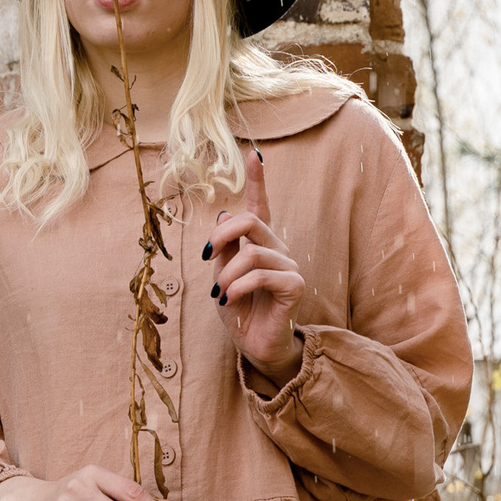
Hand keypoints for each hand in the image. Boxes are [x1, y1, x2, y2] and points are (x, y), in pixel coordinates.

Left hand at [208, 152, 303, 384]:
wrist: (254, 345)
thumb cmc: (239, 311)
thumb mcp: (221, 276)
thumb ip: (224, 248)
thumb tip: (225, 215)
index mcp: (260, 244)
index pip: (262, 206)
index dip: (258, 180)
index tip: (253, 154)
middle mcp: (278, 249)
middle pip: (251, 222)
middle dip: (222, 238)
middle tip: (206, 257)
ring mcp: (289, 266)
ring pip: (252, 253)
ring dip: (226, 275)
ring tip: (219, 294)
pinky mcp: (295, 285)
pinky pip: (261, 274)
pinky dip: (238, 287)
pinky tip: (230, 300)